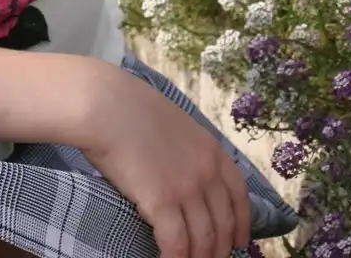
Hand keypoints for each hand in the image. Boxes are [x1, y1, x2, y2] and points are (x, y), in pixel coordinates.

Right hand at [78, 64, 252, 257]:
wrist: (109, 107)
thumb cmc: (133, 112)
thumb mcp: (178, 126)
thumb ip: (189, 151)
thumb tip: (185, 173)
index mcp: (213, 151)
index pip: (239, 196)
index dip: (242, 223)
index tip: (240, 241)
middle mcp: (207, 172)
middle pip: (223, 223)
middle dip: (220, 249)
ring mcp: (187, 188)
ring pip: (203, 239)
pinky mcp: (162, 202)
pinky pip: (177, 243)